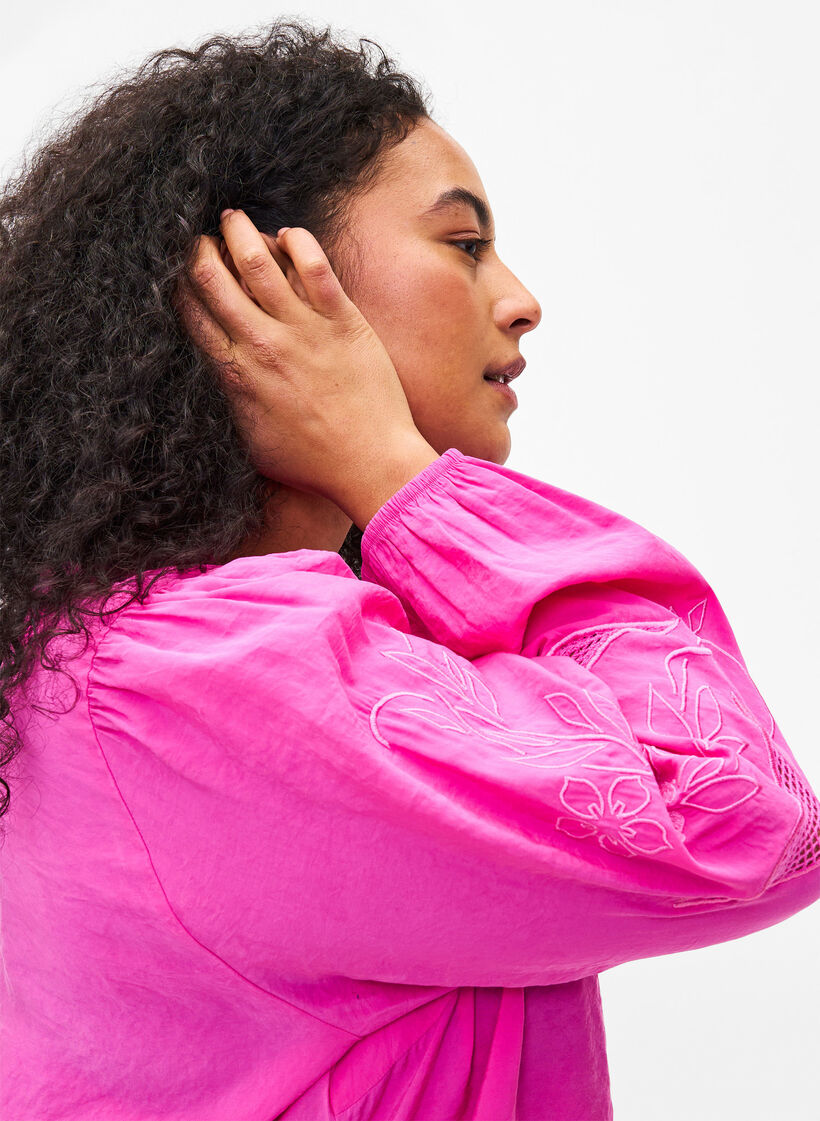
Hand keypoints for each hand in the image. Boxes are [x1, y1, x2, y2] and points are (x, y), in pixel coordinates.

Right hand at [173, 210, 427, 510]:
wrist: (371, 464)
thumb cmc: (312, 462)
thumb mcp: (251, 439)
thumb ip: (229, 400)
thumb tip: (211, 373)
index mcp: (235, 374)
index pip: (191, 312)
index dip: (177, 283)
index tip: (175, 269)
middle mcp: (262, 345)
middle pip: (214, 279)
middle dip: (197, 249)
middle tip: (197, 236)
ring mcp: (304, 329)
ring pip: (259, 262)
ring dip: (240, 232)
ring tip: (232, 219)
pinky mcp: (343, 320)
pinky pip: (314, 266)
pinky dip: (296, 241)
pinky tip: (288, 234)